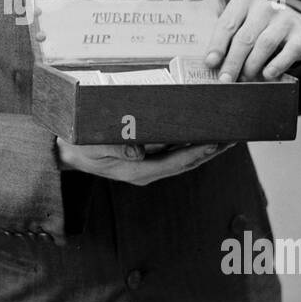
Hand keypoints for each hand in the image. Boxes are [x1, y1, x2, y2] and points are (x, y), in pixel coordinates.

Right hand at [56, 139, 233, 186]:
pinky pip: (173, 149)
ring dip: (205, 146)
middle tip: (235, 136)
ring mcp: (147, 164)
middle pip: (187, 161)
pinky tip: (200, 130)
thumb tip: (138, 151)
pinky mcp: (145, 156)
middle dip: (211, 150)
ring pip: (183, 156)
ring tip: (226, 133)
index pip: (177, 162)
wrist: (65, 153)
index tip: (217, 141)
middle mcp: (148, 170)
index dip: (198, 152)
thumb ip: (113, 147)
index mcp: (138, 171)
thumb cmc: (78, 148)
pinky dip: (189, 140)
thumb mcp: (92, 147)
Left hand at [204, 0, 300, 81]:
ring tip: (244, 79)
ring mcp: (285, 19)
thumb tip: (212, 65)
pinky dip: (277, 65)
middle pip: (245, 37)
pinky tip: (267, 75)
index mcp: (244, 2)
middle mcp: (265, 7)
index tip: (210, 63)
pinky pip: (289, 51)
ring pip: (265, 44)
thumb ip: (226, 41)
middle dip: (233, 61)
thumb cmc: (257, 29)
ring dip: (252, 65)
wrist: (293, 24)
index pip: (227, 24)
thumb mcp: (240, 26)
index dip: (217, 45)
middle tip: (225, 80)